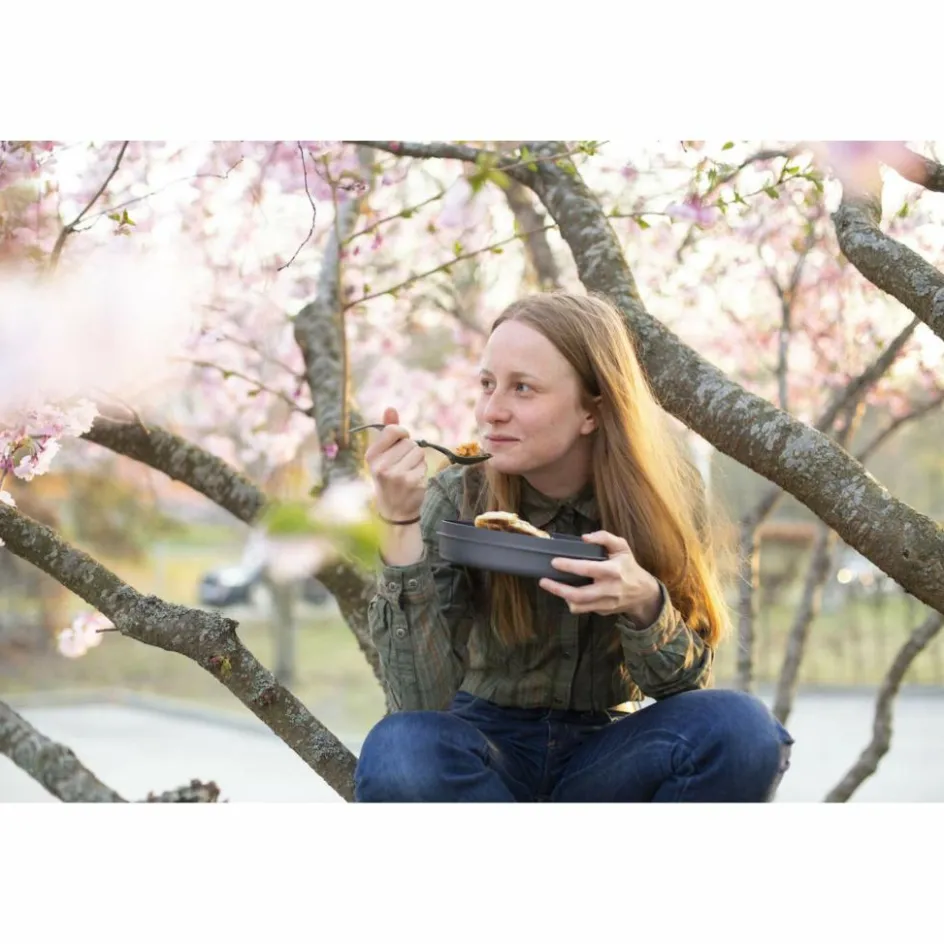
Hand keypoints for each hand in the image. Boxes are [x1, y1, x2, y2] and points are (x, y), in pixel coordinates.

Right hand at [363, 406, 426, 520]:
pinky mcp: (411, 482)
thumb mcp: (383, 454)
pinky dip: (421, 470)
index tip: (400, 442)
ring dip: (417, 460)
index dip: (402, 433)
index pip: (394, 430)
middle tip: (402, 464)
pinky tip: (413, 480)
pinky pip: (424, 464)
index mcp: (371, 455)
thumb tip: (390, 408)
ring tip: (408, 471)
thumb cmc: (389, 476)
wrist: (394, 509)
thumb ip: (387, 430)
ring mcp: (396, 475)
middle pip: (409, 442)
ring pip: (419, 452)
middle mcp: (381, 465)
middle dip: (410, 450)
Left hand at [539, 530, 662, 623]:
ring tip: (550, 585)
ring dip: (561, 596)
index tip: (554, 562)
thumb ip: (604, 537)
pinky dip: (572, 602)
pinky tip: (566, 592)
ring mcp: (605, 603)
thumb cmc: (628, 566)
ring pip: (578, 606)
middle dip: (558, 589)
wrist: (643, 593)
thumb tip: (584, 538)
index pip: (588, 569)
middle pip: (579, 594)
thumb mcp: (622, 547)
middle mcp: (609, 589)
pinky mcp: (602, 611)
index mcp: (614, 571)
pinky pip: (583, 609)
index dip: (569, 566)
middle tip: (543, 581)